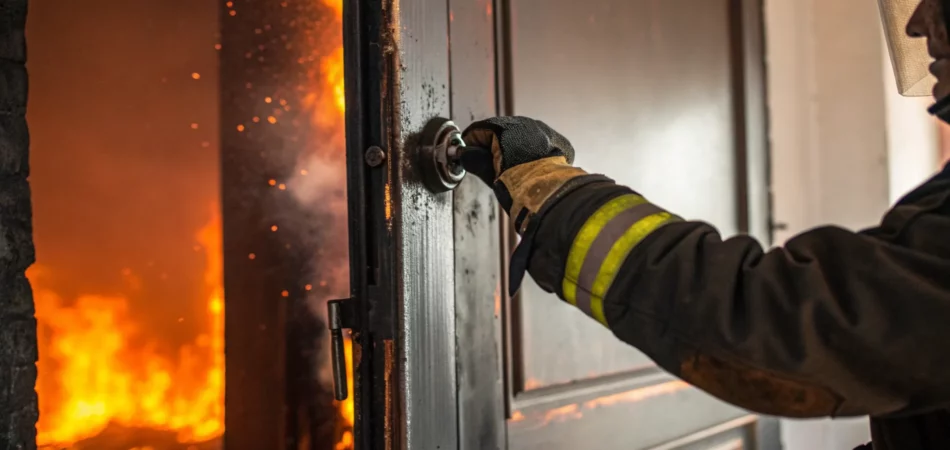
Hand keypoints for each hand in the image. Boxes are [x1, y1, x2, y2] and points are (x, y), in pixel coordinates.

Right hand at [461, 116, 588, 230]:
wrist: (546, 195)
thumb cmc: (516, 185)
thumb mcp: (489, 173)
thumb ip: (474, 159)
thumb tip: (464, 154)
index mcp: (503, 126)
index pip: (480, 130)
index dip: (472, 144)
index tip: (470, 155)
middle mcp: (525, 123)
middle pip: (502, 131)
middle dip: (495, 146)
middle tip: (492, 166)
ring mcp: (543, 130)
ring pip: (523, 136)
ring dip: (515, 148)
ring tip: (513, 168)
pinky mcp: (558, 141)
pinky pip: (541, 143)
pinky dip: (534, 153)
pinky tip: (531, 167)